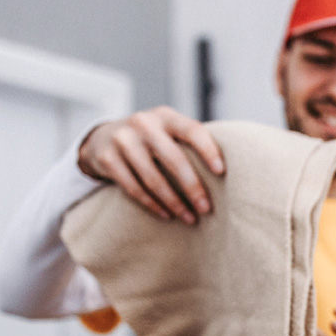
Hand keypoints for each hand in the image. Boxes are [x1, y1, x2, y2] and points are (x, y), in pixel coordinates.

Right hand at [77, 106, 224, 224]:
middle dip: (193, 187)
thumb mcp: (168, 132)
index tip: (222, 172)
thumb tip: (232, 171)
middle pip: (174, 159)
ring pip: (152, 178)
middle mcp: (143, 124)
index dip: (208, 150)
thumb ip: (190, 143)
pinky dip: (152, 204)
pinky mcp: (106, 158)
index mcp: (166, 116)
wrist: (103, 138)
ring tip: (190, 218)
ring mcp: (122, 140)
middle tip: (207, 209)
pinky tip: (167, 215)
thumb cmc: (152, 140)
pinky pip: (133, 188)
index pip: (192, 130)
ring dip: (174, 202)